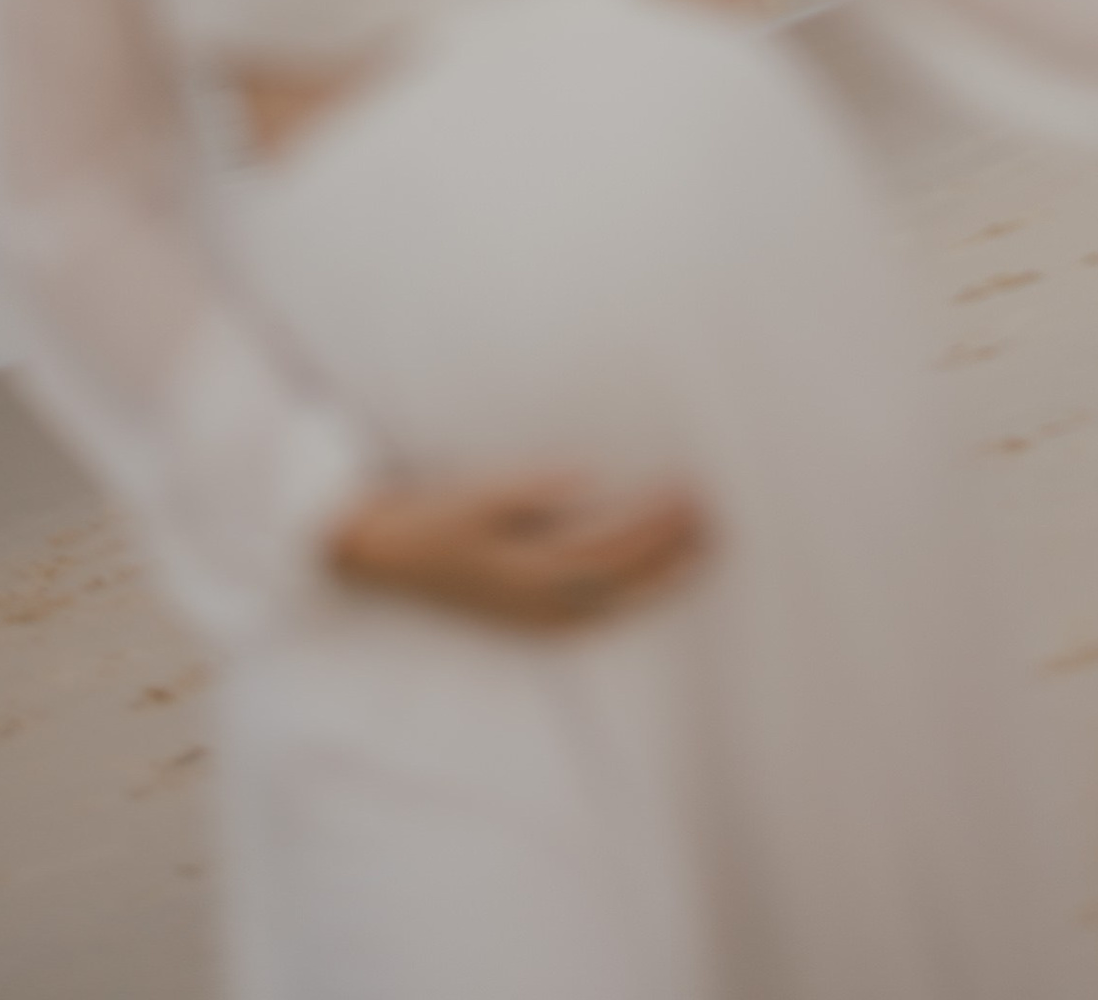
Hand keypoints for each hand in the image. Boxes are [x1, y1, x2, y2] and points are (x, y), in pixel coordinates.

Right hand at [327, 476, 708, 633]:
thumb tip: (586, 478)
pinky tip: (659, 583)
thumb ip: (530, 492)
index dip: (653, 528)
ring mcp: (536, 619)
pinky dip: (635, 600)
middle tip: (716, 517)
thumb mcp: (475, 496)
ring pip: (616, 606)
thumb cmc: (430, 520)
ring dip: (663, 578)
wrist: (381, 559)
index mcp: (527, 574)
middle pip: (622, 583)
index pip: (610, 553)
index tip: (688, 492)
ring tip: (706, 548)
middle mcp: (539, 607)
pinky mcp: (532, 620)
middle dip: (672, 553)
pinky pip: (598, 617)